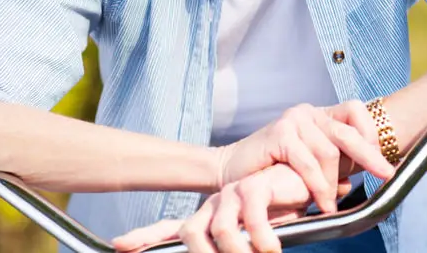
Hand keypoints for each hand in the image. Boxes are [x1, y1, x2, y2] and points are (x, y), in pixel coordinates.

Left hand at [113, 164, 337, 252]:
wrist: (305, 180)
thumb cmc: (280, 212)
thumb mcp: (254, 236)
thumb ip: (237, 245)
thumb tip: (232, 252)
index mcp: (210, 217)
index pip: (171, 229)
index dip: (144, 237)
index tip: (121, 245)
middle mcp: (216, 204)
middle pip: (190, 233)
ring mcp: (233, 194)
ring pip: (219, 231)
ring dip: (239, 251)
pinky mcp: (254, 187)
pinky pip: (250, 221)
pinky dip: (263, 240)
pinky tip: (273, 248)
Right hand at [214, 101, 391, 214]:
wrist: (232, 171)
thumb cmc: (271, 169)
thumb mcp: (308, 165)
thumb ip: (331, 167)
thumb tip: (351, 181)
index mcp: (318, 115)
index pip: (356, 111)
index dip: (371, 134)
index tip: (382, 160)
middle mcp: (308, 112)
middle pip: (349, 131)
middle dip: (370, 156)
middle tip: (385, 176)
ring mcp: (294, 120)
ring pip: (330, 152)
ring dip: (334, 184)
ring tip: (331, 204)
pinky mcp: (280, 132)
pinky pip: (309, 162)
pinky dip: (318, 186)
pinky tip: (321, 202)